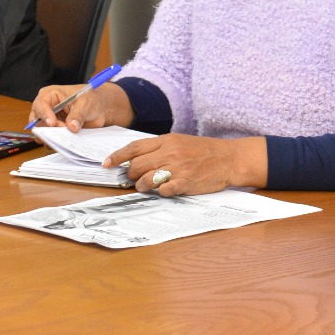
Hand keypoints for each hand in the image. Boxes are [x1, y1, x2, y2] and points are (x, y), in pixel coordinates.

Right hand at [29, 81, 133, 131]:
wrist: (101, 108)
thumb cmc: (92, 100)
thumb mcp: (86, 104)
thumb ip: (78, 115)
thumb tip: (72, 127)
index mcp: (50, 95)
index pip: (40, 104)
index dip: (44, 114)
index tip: (52, 123)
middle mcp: (47, 109)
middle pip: (37, 121)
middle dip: (47, 129)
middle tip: (62, 131)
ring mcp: (51, 122)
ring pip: (42, 133)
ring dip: (52, 137)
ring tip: (66, 136)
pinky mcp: (56, 132)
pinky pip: (51, 140)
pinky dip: (57, 143)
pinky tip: (67, 141)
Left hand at [103, 134, 268, 196]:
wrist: (229, 158)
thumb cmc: (203, 151)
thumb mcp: (180, 142)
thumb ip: (160, 149)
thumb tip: (137, 159)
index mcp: (167, 141)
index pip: (135, 148)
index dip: (118, 156)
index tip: (106, 163)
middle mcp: (170, 153)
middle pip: (137, 165)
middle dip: (130, 175)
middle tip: (132, 179)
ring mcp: (178, 168)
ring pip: (147, 179)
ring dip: (142, 186)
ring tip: (144, 187)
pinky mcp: (186, 182)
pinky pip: (164, 191)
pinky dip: (160, 192)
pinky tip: (165, 190)